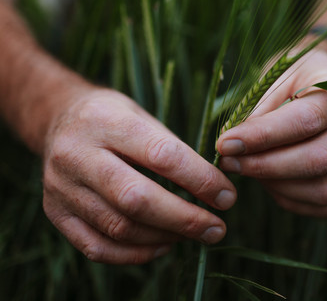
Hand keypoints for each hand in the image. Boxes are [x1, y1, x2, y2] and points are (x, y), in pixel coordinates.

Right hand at [42, 88, 236, 263]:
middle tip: (217, 229)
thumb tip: (214, 190)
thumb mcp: (143, 116)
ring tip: (194, 234)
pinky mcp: (54, 212)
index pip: (161, 156)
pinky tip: (162, 246)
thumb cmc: (114, 117)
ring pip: (119, 227)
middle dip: (185, 219)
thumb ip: (173, 150)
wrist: (58, 119)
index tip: (228, 197)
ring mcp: (61, 187)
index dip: (201, 180)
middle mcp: (76, 154)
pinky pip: (97, 248)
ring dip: (165, 237)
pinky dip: (136, 255)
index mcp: (105, 121)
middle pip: (136, 199)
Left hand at [216, 47, 326, 216]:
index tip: (225, 144)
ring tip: (245, 168)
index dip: (263, 136)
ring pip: (321, 189)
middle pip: (317, 160)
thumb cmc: (291, 75)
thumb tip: (233, 146)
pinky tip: (266, 180)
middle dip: (265, 166)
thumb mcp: (273, 77)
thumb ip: (258, 111)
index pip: (305, 121)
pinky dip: (288, 198)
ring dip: (275, 186)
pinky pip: (321, 204)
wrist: (316, 77)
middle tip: (228, 162)